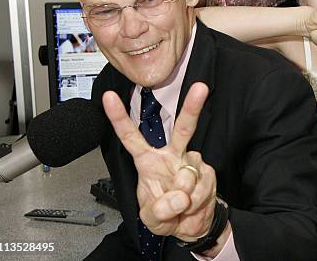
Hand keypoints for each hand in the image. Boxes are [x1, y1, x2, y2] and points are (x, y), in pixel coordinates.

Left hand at [102, 82, 219, 242]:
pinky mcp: (208, 173)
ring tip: (182, 206)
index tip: (108, 98)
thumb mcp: (152, 219)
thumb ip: (159, 210)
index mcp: (149, 162)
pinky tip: (193, 204)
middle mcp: (172, 156)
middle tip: (200, 88)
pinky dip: (196, 202)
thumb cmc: (167, 216)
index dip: (118, 118)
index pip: (131, 137)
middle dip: (192, 107)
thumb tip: (179, 195)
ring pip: (189, 173)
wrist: (191, 227)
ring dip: (185, 196)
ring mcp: (191, 163)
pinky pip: (202, 187)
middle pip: (182, 129)